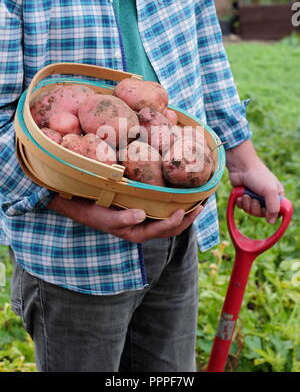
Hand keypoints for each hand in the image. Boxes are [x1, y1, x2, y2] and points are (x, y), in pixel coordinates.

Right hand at [47, 195, 202, 242]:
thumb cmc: (93, 212)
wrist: (82, 205)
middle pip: (172, 227)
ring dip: (185, 212)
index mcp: (137, 233)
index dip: (175, 221)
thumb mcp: (106, 217)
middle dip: (188, 218)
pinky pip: (162, 210)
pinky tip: (180, 194)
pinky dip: (174, 204)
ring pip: (170, 220)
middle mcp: (144, 228)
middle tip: (202, 204)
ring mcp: (144, 220)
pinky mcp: (142, 210)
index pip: (162, 230)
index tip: (184, 210)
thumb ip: (123, 219)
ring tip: (198, 200)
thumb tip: (142, 215)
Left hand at [226, 140, 283, 223]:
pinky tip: (240, 196)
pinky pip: (242, 207)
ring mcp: (254, 197)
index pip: (277, 212)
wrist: (241, 166)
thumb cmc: (258, 175)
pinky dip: (241, 203)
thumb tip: (272, 222)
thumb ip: (273, 207)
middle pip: (262, 214)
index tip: (265, 210)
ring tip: (246, 195)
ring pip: (251, 211)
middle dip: (255, 208)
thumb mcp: (270, 191)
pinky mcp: (244, 196)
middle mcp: (266, 197)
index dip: (271, 214)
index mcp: (276, 196)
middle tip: (253, 200)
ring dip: (247, 204)